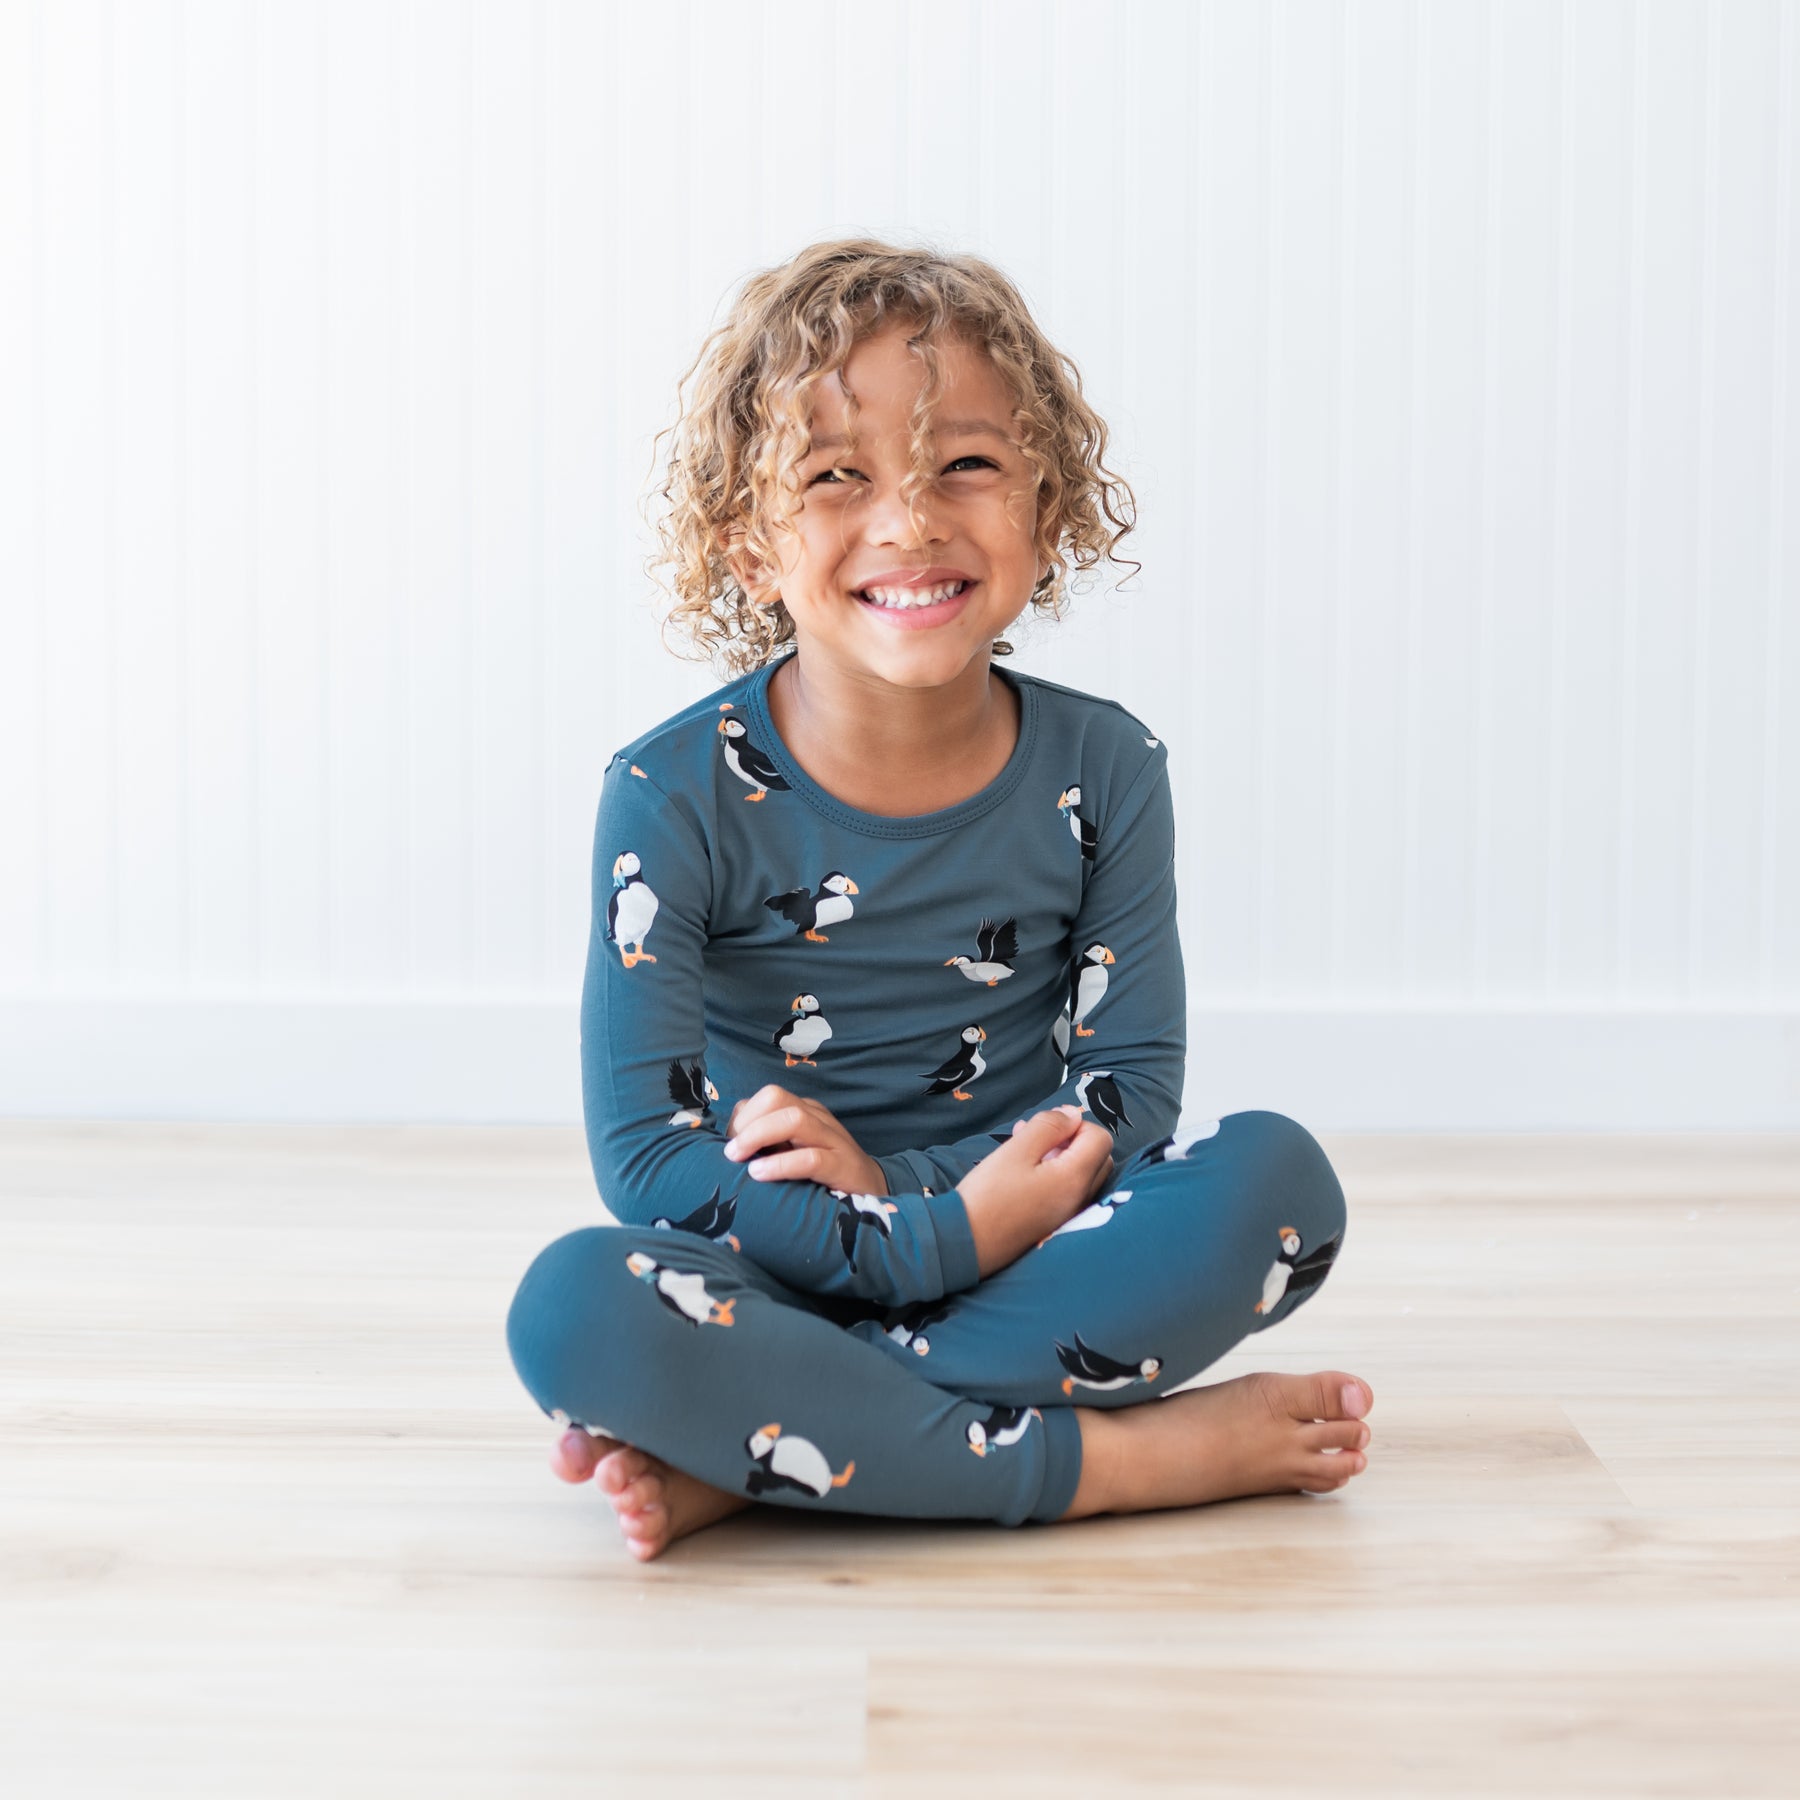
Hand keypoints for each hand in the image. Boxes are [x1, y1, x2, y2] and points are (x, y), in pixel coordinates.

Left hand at [722, 1084, 887, 1194]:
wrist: (872, 1193)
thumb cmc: (821, 1176)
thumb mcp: (789, 1154)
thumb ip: (765, 1146)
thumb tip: (726, 1149)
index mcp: (803, 1111)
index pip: (764, 1098)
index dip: (741, 1119)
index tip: (727, 1147)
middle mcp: (817, 1118)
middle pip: (776, 1097)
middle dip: (746, 1122)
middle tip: (730, 1154)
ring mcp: (833, 1140)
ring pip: (794, 1118)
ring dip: (758, 1135)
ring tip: (740, 1160)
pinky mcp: (843, 1167)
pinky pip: (811, 1158)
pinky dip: (781, 1164)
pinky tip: (760, 1174)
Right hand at [956, 1105, 1115, 1277]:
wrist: (967, 1243)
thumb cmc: (989, 1194)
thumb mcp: (1016, 1151)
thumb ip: (1049, 1126)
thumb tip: (1072, 1115)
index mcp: (1075, 1178)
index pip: (1101, 1138)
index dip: (1077, 1124)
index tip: (1047, 1125)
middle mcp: (1080, 1198)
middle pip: (1098, 1158)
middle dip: (1074, 1139)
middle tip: (1039, 1135)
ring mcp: (1069, 1215)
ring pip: (1082, 1174)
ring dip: (1063, 1155)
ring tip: (1025, 1146)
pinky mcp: (1055, 1224)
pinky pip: (1068, 1191)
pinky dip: (1056, 1174)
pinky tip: (1026, 1169)